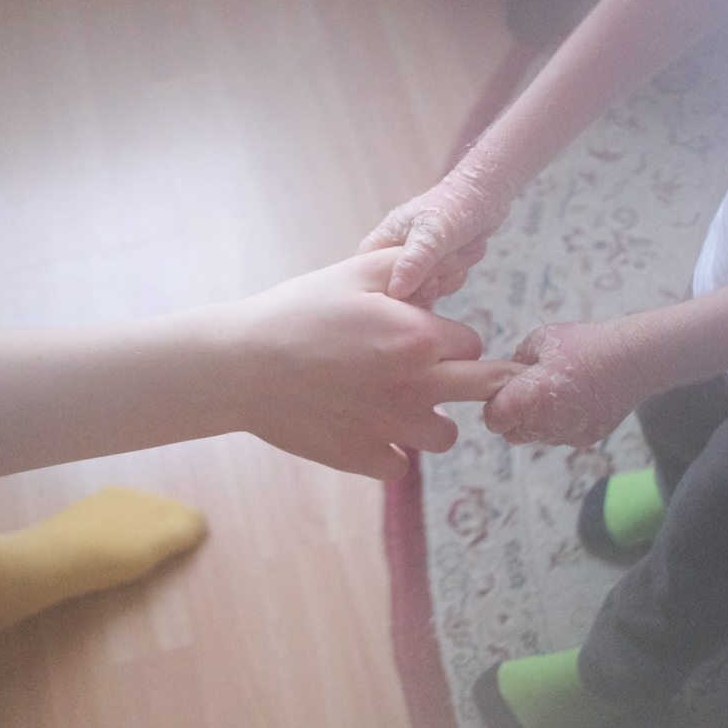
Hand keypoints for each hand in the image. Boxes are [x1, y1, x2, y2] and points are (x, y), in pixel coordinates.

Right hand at [231, 249, 524, 479]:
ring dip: (433, 420)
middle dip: (480, 381)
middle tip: (460, 378)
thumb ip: (406, 266)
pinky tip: (373, 431)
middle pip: (485, 389)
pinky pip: (402, 465)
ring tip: (404, 404)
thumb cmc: (296, 312)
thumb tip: (448, 263)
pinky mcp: (362, 457)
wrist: (241, 366)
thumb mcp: (352, 272)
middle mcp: (414, 386)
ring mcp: (390, 427)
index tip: (434, 338)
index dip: (455, 339)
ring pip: (446, 435)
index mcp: (417, 337)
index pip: (473, 343)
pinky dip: (393, 452)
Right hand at [357, 164, 513, 306]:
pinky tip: (461, 259)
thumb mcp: (432, 233)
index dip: (385, 289)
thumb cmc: (454, 206)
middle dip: (425, 283)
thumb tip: (395, 291)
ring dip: (444, 279)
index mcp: (382, 243)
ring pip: (421, 294)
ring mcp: (416, 265)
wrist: (486, 197)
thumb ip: (413, 261)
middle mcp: (394, 256)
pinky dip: (453, 279)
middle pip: (396, 294)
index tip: (413, 281)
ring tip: (455, 253)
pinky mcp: (434, 270)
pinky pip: (439, 290)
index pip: (366, 277)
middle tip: (441, 261)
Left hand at [482, 320, 645, 448]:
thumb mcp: (540, 340)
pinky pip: (564, 436)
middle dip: (515, 417)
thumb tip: (513, 372)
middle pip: (513, 434)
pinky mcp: (586, 439)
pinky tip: (577, 400)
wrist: (630, 360)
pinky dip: (564, 423)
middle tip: (530, 392)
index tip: (507, 391)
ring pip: (539, 437)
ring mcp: (565, 435)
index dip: (496, 405)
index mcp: (524, 401)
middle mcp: (542, 425)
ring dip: (539, 421)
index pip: (493, 419)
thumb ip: (518, 359)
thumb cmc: (583, 346)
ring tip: (558, 392)